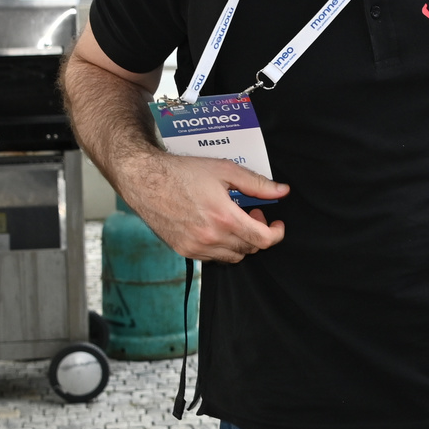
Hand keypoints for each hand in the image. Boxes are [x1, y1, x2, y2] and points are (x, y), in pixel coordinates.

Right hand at [119, 151, 286, 262]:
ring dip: (241, 242)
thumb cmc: (182, 172)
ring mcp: (196, 247)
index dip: (276, 233)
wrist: (145, 181)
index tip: (276, 224)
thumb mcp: (225, 170)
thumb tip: (282, 191)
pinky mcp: (184, 250)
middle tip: (252, 213)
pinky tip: (217, 227)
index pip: (263, 240)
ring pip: (233, 257)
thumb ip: (257, 184)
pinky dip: (222, 247)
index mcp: (224, 218)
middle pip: (250, 249)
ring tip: (234, 220)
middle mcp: (210, 237)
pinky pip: (213, 258)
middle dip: (258, 233)